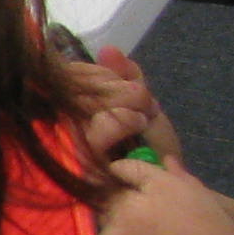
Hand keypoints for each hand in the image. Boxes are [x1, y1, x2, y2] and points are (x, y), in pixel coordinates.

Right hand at [66, 43, 178, 164]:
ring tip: (140, 117)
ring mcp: (69, 144)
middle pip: (77, 84)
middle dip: (117, 87)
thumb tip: (107, 49)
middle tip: (141, 103)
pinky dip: (122, 121)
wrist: (167, 186)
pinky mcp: (79, 163)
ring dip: (123, 103)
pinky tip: (136, 125)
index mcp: (79, 108)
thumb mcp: (145, 106)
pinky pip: (96, 128)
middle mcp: (66, 124)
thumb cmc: (154, 150)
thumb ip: (127, 77)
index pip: (72, 76)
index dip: (97, 73)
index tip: (122, 81)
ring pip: (87, 102)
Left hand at [95, 158, 233, 234]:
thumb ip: (185, 183)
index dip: (127, 179)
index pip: (127, 168)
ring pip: (100, 230)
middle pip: (110, 199)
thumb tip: (164, 160)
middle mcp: (132, 208)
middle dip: (121, 212)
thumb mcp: (213, 216)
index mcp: (163, 189)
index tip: (129, 191)